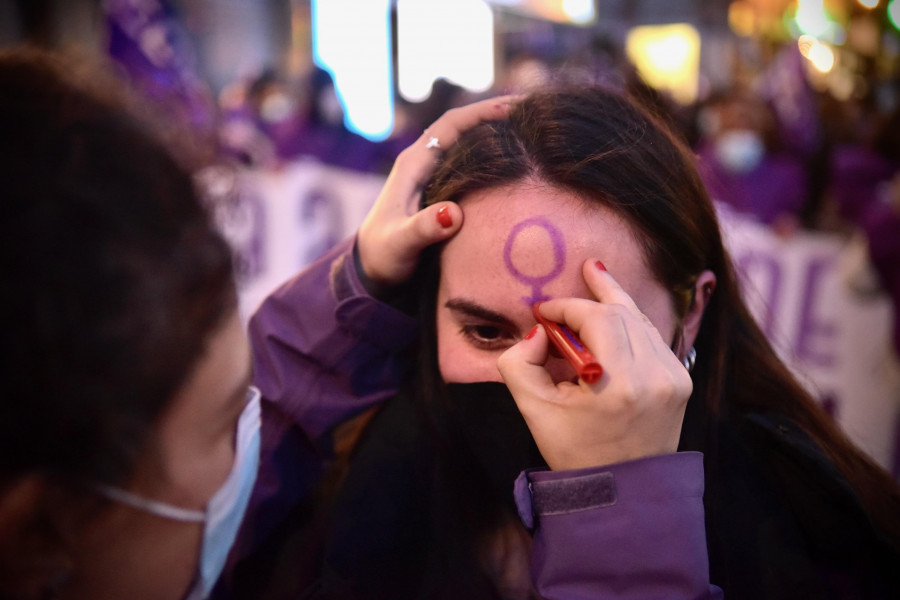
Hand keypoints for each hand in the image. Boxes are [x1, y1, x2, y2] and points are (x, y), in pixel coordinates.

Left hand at [357, 96, 519, 287]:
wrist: (371, 269)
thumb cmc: (383, 256)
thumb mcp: (401, 243)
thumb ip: (424, 229)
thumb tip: (454, 214)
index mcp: (413, 164)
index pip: (451, 125)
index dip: (482, 112)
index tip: (514, 108)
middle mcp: (423, 162)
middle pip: (464, 126)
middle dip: (497, 114)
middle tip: (535, 112)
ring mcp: (432, 175)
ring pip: (469, 143)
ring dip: (497, 133)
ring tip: (533, 130)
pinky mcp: (441, 189)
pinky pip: (471, 163)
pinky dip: (494, 156)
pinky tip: (517, 162)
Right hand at [497, 260, 691, 470]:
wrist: (624, 491)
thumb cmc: (575, 452)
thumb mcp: (533, 410)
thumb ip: (520, 363)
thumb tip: (539, 332)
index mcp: (618, 384)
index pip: (596, 318)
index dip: (566, 306)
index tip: (542, 311)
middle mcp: (654, 376)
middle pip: (621, 312)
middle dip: (591, 298)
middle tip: (577, 276)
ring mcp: (673, 378)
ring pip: (640, 320)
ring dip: (614, 303)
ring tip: (597, 275)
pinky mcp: (681, 382)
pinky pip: (652, 338)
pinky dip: (630, 324)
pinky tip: (615, 315)